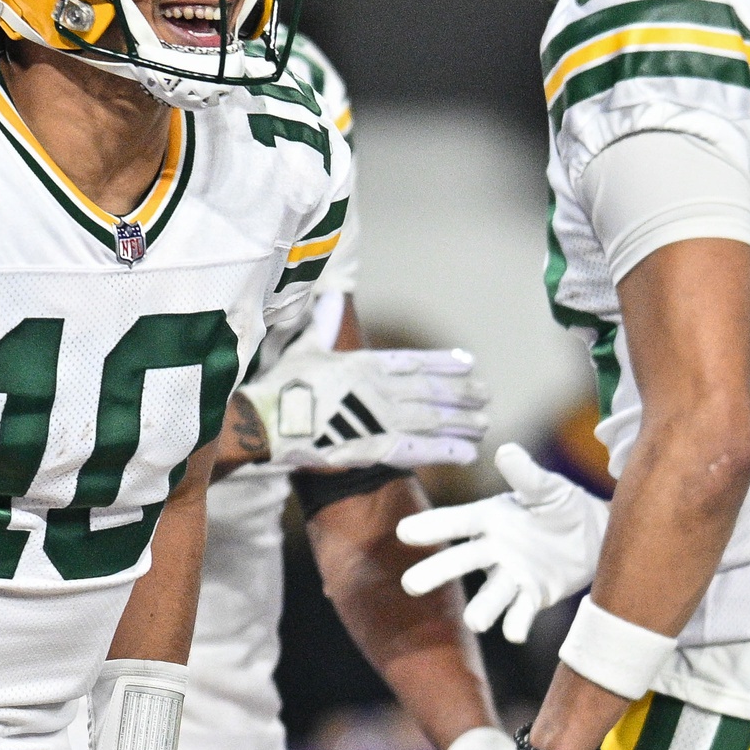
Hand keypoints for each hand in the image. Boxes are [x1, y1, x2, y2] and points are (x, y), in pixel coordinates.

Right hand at [247, 347, 488, 470]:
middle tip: (486, 395)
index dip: (444, 363)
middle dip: (462, 393)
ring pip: (432, 418)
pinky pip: (418, 450)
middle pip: (431, 390)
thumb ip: (322, 324)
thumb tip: (327, 297)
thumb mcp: (304, 349)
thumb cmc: (279, 387)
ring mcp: (378, 418)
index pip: (414, 361)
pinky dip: (446, 451)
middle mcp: (378, 388)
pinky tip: (469, 452)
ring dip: (462, 421)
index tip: (468, 363)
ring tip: (485, 423)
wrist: (263, 423)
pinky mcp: (373, 448)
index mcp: (363, 363)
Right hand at [398, 442, 608, 640]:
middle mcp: (493, 550)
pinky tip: (514, 633)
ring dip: (482, 609)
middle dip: (437, 573)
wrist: (594, 535)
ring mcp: (511, 575)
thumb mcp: (548, 487)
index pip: (457, 522)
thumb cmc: (562, 505)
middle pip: (461, 562)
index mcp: (490, 519)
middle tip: (410, 585)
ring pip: (490, 594)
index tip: (403, 531)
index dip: (432, 526)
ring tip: (474, 622)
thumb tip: (506, 451)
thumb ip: (527, 475)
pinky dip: (516, 623)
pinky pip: (520, 611)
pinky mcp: (531, 596)